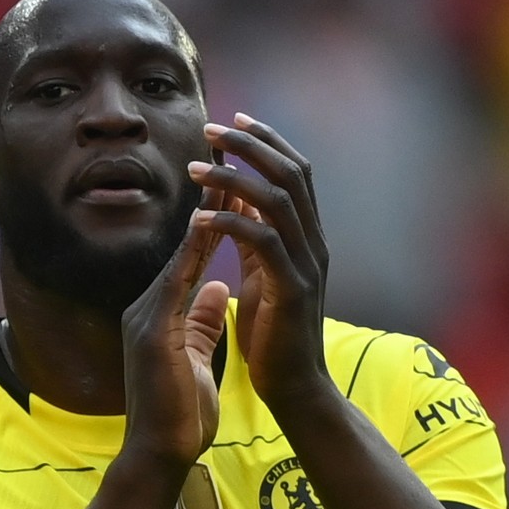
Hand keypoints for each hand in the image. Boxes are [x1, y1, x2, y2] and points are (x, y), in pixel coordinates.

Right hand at [119, 188, 230, 466]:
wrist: (158, 456)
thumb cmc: (177, 414)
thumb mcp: (194, 355)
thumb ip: (200, 319)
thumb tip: (217, 288)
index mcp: (158, 313)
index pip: (191, 256)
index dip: (214, 218)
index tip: (236, 182)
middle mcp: (147, 307)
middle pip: (184, 245)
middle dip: (209, 202)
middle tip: (230, 159)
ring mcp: (145, 318)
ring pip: (179, 256)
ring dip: (204, 215)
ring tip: (225, 177)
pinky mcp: (151, 334)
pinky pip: (175, 285)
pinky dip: (193, 254)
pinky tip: (209, 227)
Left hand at [187, 114, 330, 409]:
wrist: (295, 388)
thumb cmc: (275, 337)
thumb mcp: (265, 276)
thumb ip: (257, 239)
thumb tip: (240, 203)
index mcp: (308, 238)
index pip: (295, 173)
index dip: (268, 142)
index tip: (236, 120)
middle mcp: (314, 244)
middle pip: (290, 174)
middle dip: (250, 145)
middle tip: (212, 128)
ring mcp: (307, 265)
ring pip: (276, 200)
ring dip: (233, 177)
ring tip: (195, 166)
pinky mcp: (292, 289)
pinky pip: (262, 241)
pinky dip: (230, 223)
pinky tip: (198, 218)